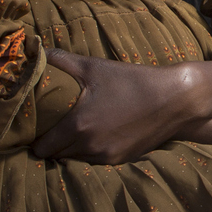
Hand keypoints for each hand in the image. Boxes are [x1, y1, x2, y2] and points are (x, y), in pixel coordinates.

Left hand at [31, 51, 211, 163]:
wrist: (175, 100)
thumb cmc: (133, 81)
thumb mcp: (95, 67)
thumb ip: (61, 61)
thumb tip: (37, 51)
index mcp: (78, 126)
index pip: (42, 148)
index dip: (36, 140)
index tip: (37, 130)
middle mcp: (90, 147)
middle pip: (58, 155)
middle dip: (54, 144)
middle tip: (54, 127)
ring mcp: (107, 156)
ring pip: (77, 159)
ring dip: (74, 148)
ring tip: (77, 129)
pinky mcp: (122, 159)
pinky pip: (97, 160)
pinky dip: (93, 150)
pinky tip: (99, 132)